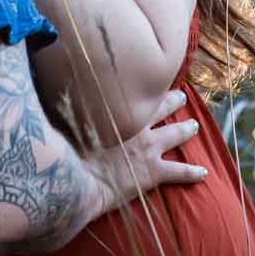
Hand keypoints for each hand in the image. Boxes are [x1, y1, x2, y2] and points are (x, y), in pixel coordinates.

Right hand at [79, 89, 208, 218]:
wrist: (82, 178)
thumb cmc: (72, 149)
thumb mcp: (68, 119)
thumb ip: (69, 104)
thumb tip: (50, 82)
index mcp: (121, 114)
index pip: (139, 95)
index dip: (148, 86)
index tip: (153, 77)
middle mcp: (140, 128)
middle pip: (162, 109)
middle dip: (174, 102)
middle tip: (182, 97)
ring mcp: (150, 150)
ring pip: (175, 135)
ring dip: (186, 130)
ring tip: (194, 126)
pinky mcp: (154, 173)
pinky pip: (179, 172)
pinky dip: (193, 172)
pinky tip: (204, 172)